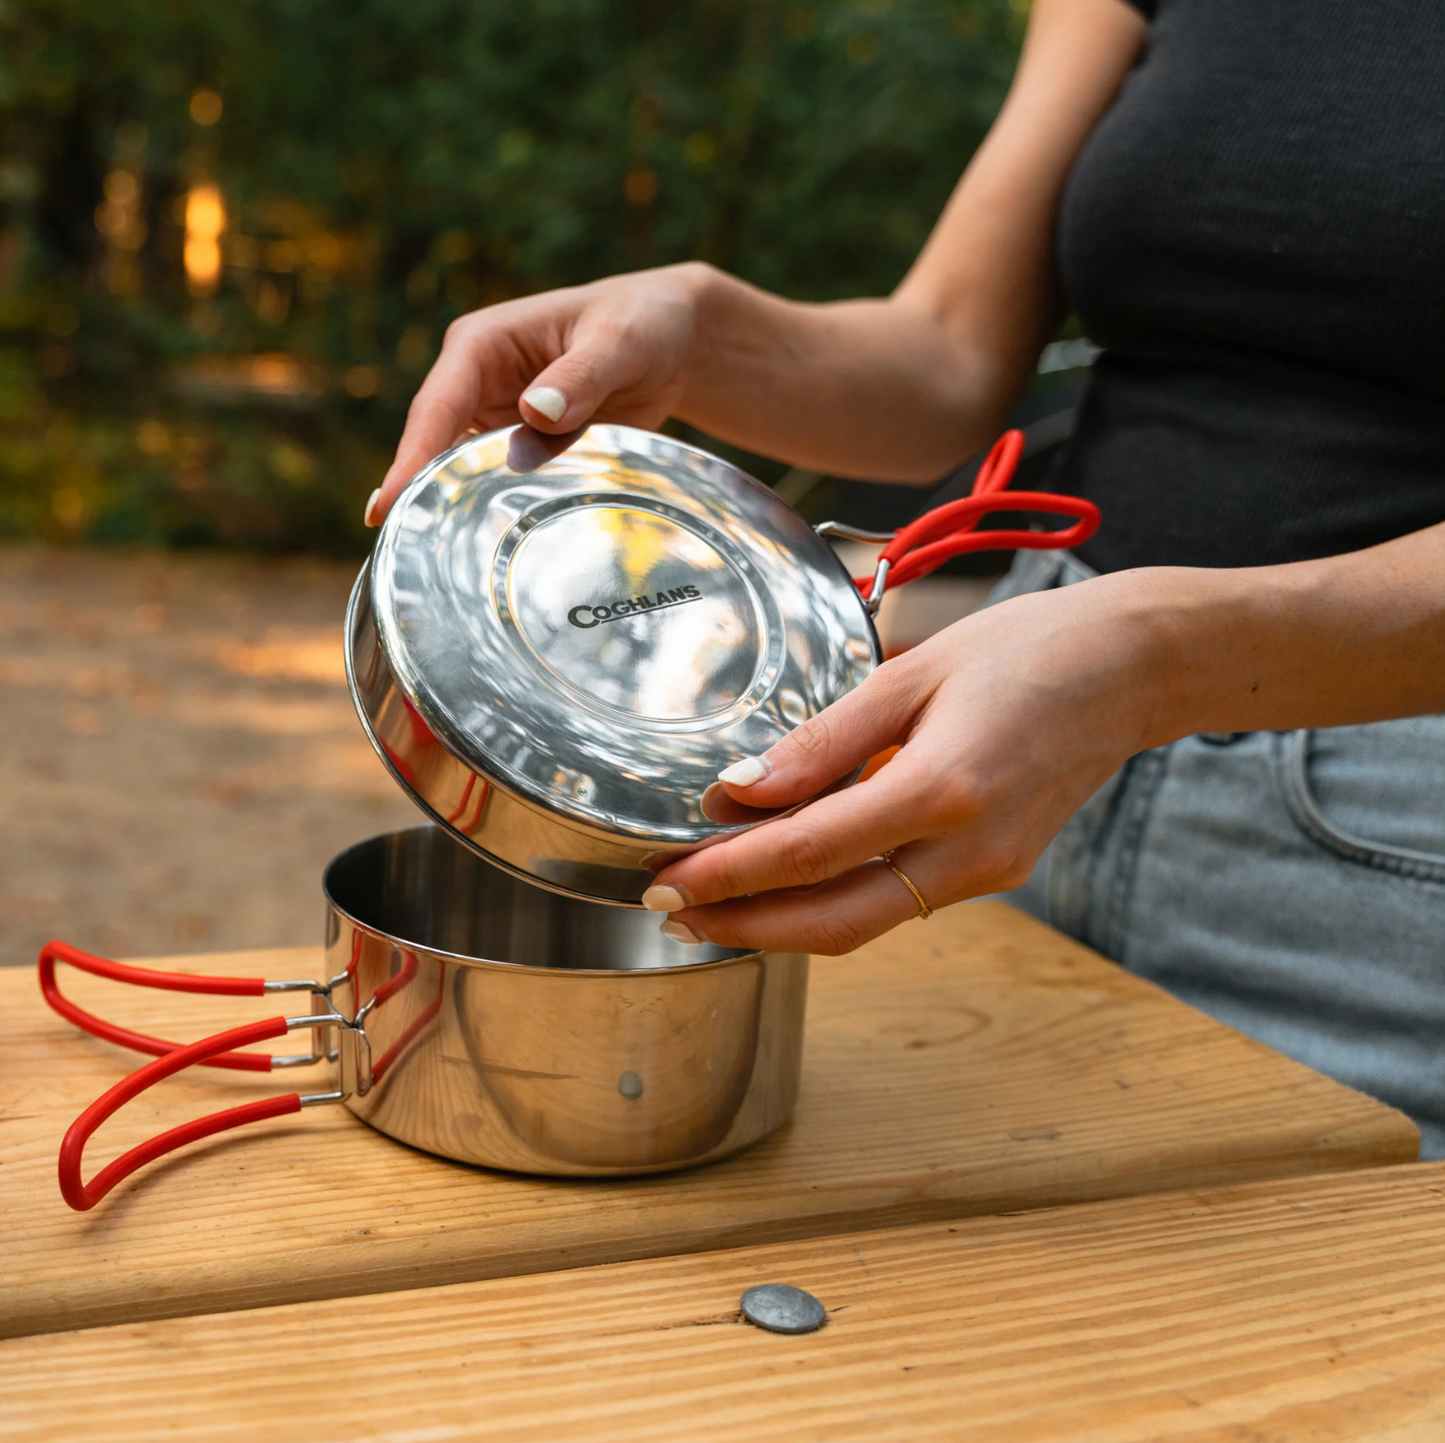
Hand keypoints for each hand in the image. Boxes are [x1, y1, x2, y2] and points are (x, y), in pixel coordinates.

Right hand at [365, 263, 710, 523]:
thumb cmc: (641, 323)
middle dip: (417, 494)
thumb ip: (581, 375)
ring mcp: (495, 418)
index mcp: (481, 345)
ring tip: (431, 567)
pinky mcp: (520, 447)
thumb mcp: (618, 342)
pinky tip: (483, 555)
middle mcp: (476, 382)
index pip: (437, 406)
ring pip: (460, 470)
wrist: (670, 343)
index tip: (387, 506)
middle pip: (434, 446)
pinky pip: (497, 483)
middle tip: (401, 554)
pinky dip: (492, 513)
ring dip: (451, 510)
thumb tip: (536, 411)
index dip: (411, 457)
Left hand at [640, 574, 1168, 953]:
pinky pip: (898, 902)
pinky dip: (834, 899)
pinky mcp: (995, 872)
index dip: (727, 876)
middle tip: (671, 910)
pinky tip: (789, 877)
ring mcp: (987, 871)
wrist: (1131, 669)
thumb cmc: (1025, 650)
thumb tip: (738, 790)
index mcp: (941, 789)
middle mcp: (967, 850)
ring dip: (782, 921)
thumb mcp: (908, 673)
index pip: (805, 854)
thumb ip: (821, 741)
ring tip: (715, 898)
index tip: (667, 879)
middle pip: (831, 923)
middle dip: (742, 926)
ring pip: (863, 923)